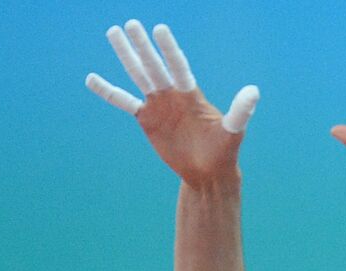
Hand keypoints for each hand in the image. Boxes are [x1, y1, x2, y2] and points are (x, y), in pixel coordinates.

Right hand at [86, 20, 258, 186]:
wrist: (208, 171)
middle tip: (131, 24)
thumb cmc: (223, 151)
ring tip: (113, 32)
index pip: (178, 67)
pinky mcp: (147, 118)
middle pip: (154, 66)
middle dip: (143, 46)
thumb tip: (254, 91)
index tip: (160, 30)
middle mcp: (173, 94)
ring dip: (126, 56)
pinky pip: (124, 101)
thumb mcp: (232, 132)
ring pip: (138, 75)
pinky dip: (109, 91)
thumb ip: (240, 111)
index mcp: (191, 94)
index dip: (169, 50)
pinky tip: (91, 79)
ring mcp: (158, 104)